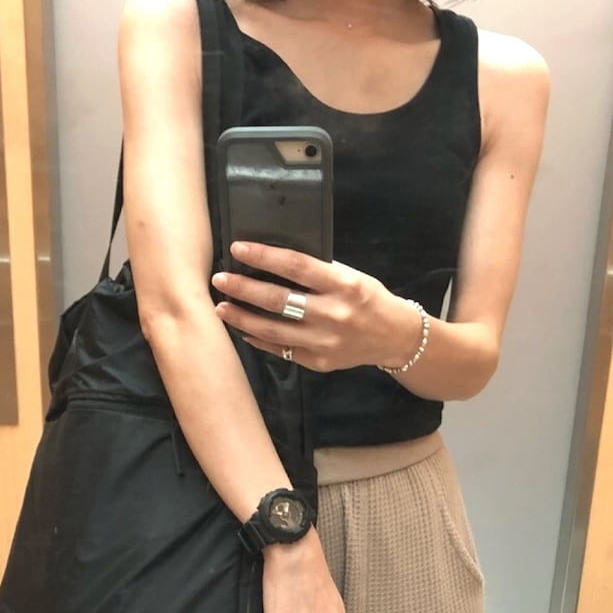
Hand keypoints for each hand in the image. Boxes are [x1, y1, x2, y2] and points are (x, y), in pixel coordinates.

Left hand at [213, 242, 416, 372]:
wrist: (393, 337)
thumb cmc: (368, 298)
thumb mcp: (350, 276)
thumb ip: (318, 271)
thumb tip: (272, 262)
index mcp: (343, 285)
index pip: (295, 266)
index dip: (263, 256)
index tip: (238, 249)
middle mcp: (333, 315)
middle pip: (277, 300)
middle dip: (242, 289)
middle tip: (220, 280)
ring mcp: (324, 343)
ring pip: (272, 330)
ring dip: (241, 317)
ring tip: (222, 307)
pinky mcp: (318, 362)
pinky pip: (280, 350)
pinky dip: (258, 340)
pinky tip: (243, 329)